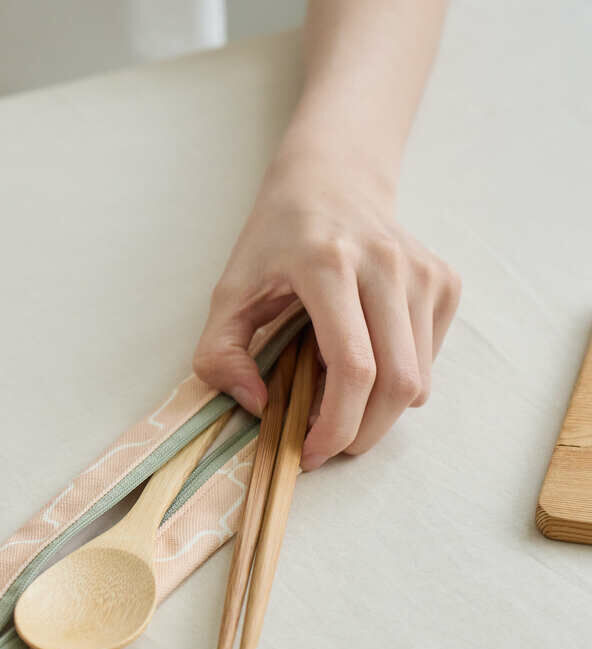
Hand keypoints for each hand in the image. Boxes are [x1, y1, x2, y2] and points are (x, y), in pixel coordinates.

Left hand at [194, 150, 459, 469]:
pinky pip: (428, 362)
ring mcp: (424, 273)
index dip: (335, 425)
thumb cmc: (275, 239)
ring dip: (378, 415)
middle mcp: (387, 266)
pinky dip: (396, 384)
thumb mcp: (229, 291)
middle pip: (397, 383)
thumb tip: (258, 406)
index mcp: (329, 265)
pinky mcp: (445, 283)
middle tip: (325, 446)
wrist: (333, 178)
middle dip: (361, 433)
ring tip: (335, 404)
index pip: (353, 367)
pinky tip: (362, 367)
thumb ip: (221, 354)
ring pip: (419, 380)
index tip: (309, 451)